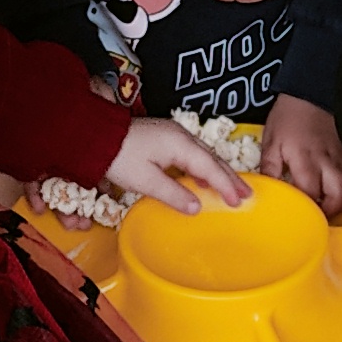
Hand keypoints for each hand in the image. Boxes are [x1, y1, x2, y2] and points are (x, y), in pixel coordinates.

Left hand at [104, 118, 252, 214]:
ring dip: (218, 172)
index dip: (226, 185)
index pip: (210, 167)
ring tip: (231, 188)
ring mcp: (173, 134)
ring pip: (203, 155)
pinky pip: (192, 153)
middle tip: (247, 194)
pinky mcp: (164, 136)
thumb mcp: (145, 180)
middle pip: (212, 158)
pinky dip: (203, 167)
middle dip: (230, 177)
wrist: (94, 134)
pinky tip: (203, 178)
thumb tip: (197, 207)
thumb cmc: (118, 157)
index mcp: (180, 144)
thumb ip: (173, 194)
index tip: (239, 201)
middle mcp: (181, 136)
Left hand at [258, 96, 341, 209]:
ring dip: (340, 204)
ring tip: (326, 205)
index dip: (304, 208)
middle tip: (316, 214)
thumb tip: (266, 191)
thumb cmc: (291, 114)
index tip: (297, 213)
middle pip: (338, 199)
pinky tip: (338, 191)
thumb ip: (269, 169)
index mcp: (306, 160)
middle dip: (328, 212)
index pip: (309, 195)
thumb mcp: (271, 141)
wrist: (313, 91)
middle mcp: (328, 162)